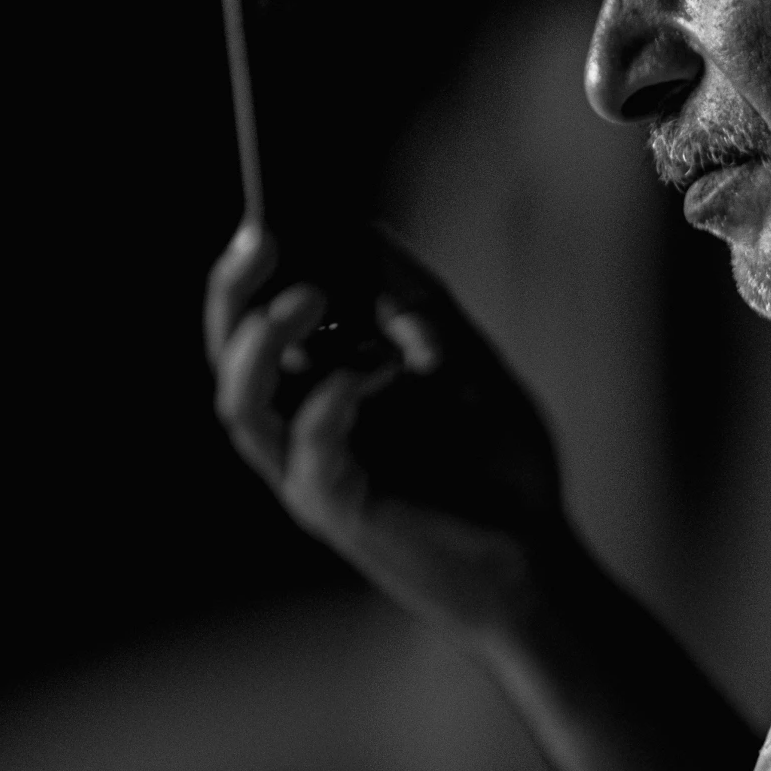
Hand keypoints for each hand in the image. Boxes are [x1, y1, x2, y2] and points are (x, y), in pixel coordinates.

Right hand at [205, 224, 566, 638]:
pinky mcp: (339, 511)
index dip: (249, 270)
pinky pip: (310, 452)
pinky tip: (374, 368)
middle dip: (235, 292)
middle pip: (231, 356)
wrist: (539, 557)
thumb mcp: (458, 356)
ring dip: (265, 342)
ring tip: (309, 293)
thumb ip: (409, 299)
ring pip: (242, 405)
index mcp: (319, 390)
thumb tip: (359, 228)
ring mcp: (311, 474)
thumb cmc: (496, 464)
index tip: (267, 214)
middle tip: (265, 237)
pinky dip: (334, 399)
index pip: (256, 323)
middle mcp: (300, 430)